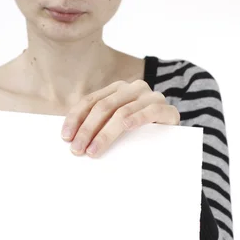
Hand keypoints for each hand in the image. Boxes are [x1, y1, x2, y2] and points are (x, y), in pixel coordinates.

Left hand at [60, 79, 179, 157]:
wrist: (175, 142)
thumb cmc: (139, 136)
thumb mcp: (115, 129)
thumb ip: (99, 128)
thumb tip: (70, 141)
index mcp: (117, 89)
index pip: (90, 101)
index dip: (75, 119)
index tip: (65, 137)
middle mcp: (133, 88)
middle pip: (103, 107)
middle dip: (87, 130)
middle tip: (77, 150)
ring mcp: (151, 97)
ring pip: (122, 112)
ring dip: (105, 133)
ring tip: (94, 151)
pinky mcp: (168, 110)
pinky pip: (151, 111)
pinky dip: (138, 118)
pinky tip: (126, 127)